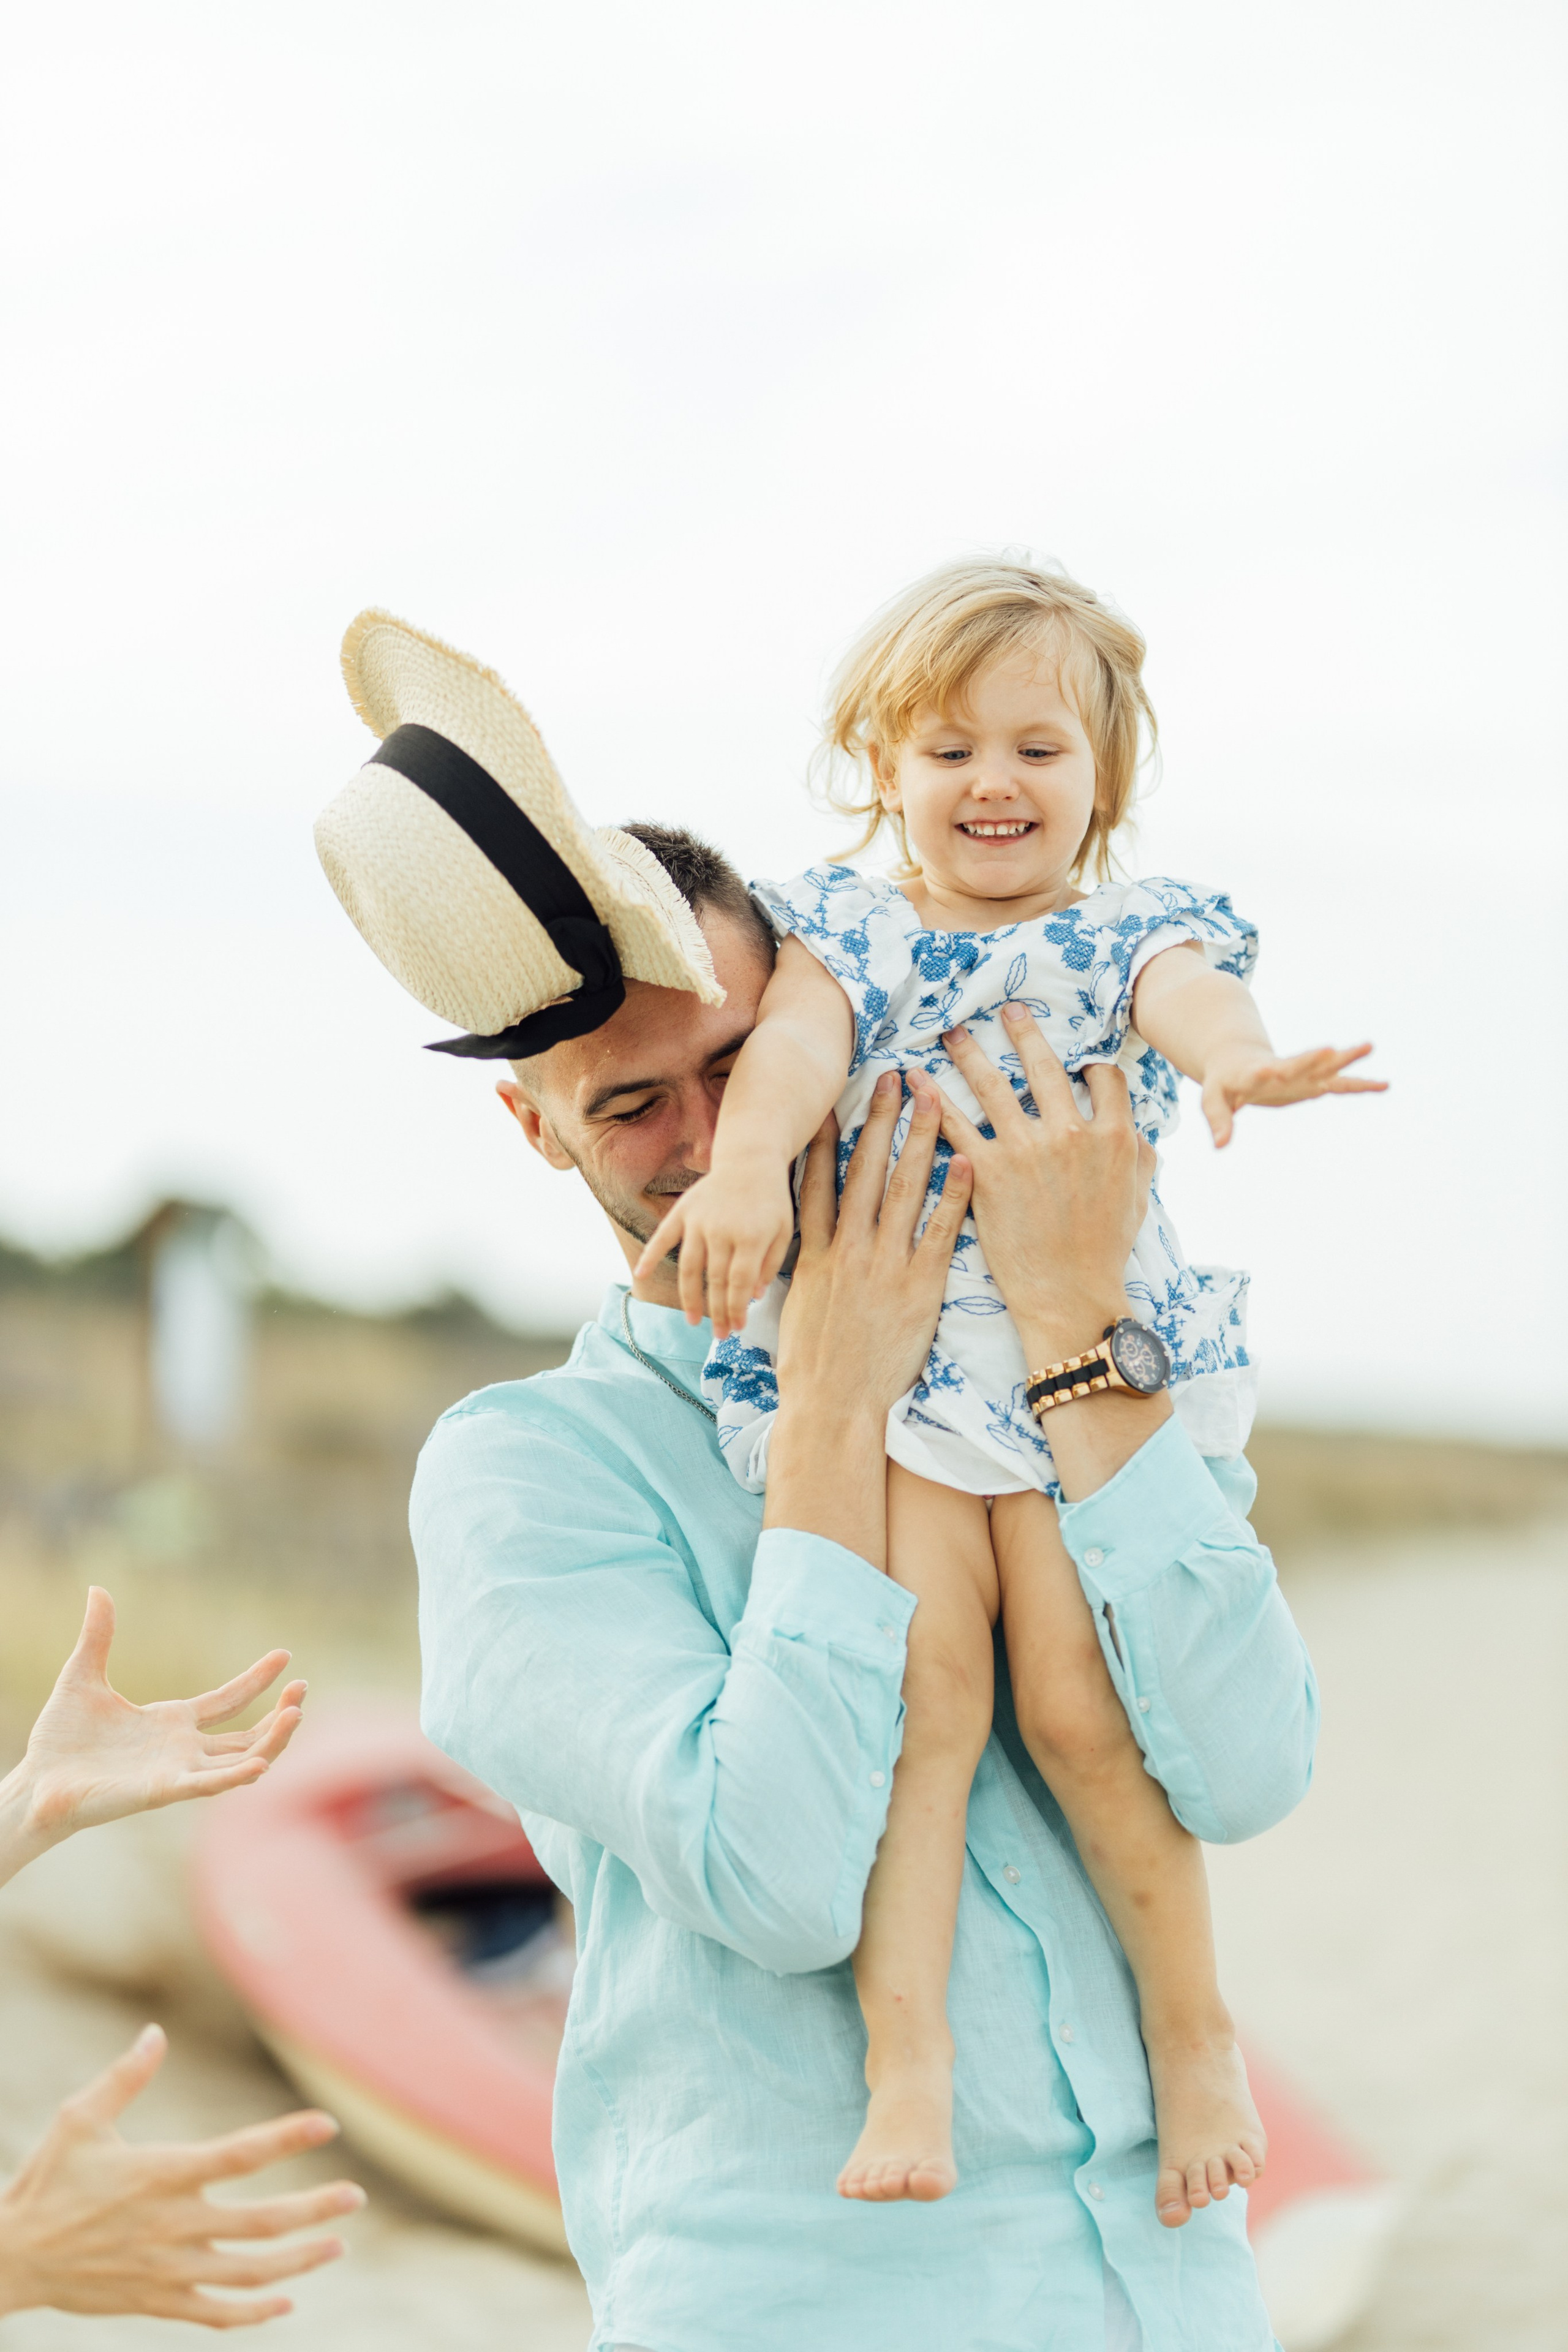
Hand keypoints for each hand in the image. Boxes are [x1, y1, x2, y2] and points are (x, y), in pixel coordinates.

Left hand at [0, 1590, 305, 1880]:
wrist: (36, 1781)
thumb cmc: (59, 1738)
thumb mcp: (82, 1676)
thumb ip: (98, 1635)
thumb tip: (97, 1589)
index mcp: (171, 1722)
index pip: (227, 1700)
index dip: (257, 1679)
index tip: (285, 1655)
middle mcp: (182, 1748)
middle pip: (248, 1734)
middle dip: (280, 1714)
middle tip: (302, 1689)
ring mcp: (177, 1771)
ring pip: (241, 1759)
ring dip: (272, 1741)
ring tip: (295, 1713)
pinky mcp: (163, 1791)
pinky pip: (208, 1786)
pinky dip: (235, 1776)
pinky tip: (260, 1761)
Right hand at [0, 2024, 362, 2325]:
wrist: (12, 2259)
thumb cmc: (47, 2182)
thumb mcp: (79, 2120)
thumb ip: (124, 2078)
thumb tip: (155, 2034)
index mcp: (161, 2175)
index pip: (239, 2154)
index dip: (287, 2138)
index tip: (328, 2125)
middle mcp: (173, 2226)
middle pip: (259, 2222)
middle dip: (313, 2210)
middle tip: (355, 2198)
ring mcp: (168, 2270)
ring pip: (249, 2274)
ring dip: (298, 2262)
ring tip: (336, 2245)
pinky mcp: (157, 2302)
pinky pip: (216, 2315)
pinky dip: (254, 2314)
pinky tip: (286, 2304)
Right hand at [633, 1160, 796, 1337]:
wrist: (750, 1159)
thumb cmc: (770, 1200)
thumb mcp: (782, 1230)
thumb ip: (769, 1263)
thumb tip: (754, 1296)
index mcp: (750, 1236)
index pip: (739, 1283)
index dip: (736, 1309)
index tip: (737, 1328)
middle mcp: (721, 1230)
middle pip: (715, 1281)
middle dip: (717, 1312)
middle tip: (719, 1335)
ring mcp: (699, 1221)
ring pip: (690, 1267)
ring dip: (689, 1298)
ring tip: (693, 1321)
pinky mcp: (683, 1211)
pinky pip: (663, 1237)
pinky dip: (649, 1256)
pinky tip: (639, 1277)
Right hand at [766, 1071, 972, 1563]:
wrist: (832, 1405)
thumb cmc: (812, 1364)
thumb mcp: (797, 1304)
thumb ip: (806, 1265)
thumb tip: (807, 1238)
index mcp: (813, 1251)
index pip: (819, 1180)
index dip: (829, 1135)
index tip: (839, 1097)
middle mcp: (847, 1247)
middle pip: (866, 1169)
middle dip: (881, 1119)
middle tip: (894, 1075)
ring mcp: (884, 1264)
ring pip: (903, 1188)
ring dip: (919, 1139)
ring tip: (933, 1098)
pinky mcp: (919, 1286)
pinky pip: (940, 1231)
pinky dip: (955, 1195)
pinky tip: (969, 1160)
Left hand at [935, 1009, 1153, 1363]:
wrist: (1070, 1296)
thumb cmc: (1104, 1254)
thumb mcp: (1137, 1201)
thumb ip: (1139, 1159)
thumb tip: (1139, 1134)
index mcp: (1113, 1137)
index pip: (1104, 1079)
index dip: (1089, 1064)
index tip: (1075, 1056)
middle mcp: (1070, 1133)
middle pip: (1045, 1066)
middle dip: (1024, 1032)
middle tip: (1007, 1010)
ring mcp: (1027, 1150)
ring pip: (994, 1085)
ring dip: (969, 1053)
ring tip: (952, 1032)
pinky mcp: (987, 1172)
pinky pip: (955, 1125)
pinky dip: (932, 1098)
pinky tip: (915, 1079)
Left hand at [1200, 1040, 1385, 1147]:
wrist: (1239, 1060)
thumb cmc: (1224, 1081)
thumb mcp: (1214, 1099)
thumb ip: (1218, 1119)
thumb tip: (1220, 1145)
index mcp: (1254, 1073)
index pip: (1261, 1073)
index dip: (1267, 1073)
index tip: (1273, 1069)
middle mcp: (1281, 1069)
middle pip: (1298, 1062)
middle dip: (1313, 1058)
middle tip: (1331, 1049)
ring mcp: (1300, 1073)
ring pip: (1325, 1065)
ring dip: (1345, 1057)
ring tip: (1370, 1045)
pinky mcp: (1312, 1081)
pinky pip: (1339, 1083)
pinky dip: (1360, 1084)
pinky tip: (1385, 1084)